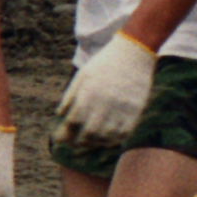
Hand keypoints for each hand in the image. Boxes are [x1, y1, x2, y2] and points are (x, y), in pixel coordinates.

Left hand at [57, 32, 158, 146]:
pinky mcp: (136, 110)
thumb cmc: (104, 64)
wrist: (133, 52)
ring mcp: (121, 108)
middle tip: (75, 143)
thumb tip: (60, 115)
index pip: (72, 122)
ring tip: (90, 141)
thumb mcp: (82, 75)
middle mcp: (104, 103)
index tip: (60, 139)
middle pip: (89, 133)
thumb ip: (70, 96)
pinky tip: (107, 139)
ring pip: (106, 136)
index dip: (64, 133)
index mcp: (88, 93)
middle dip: (79, 141)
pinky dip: (114, 140)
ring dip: (96, 142)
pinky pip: (124, 133)